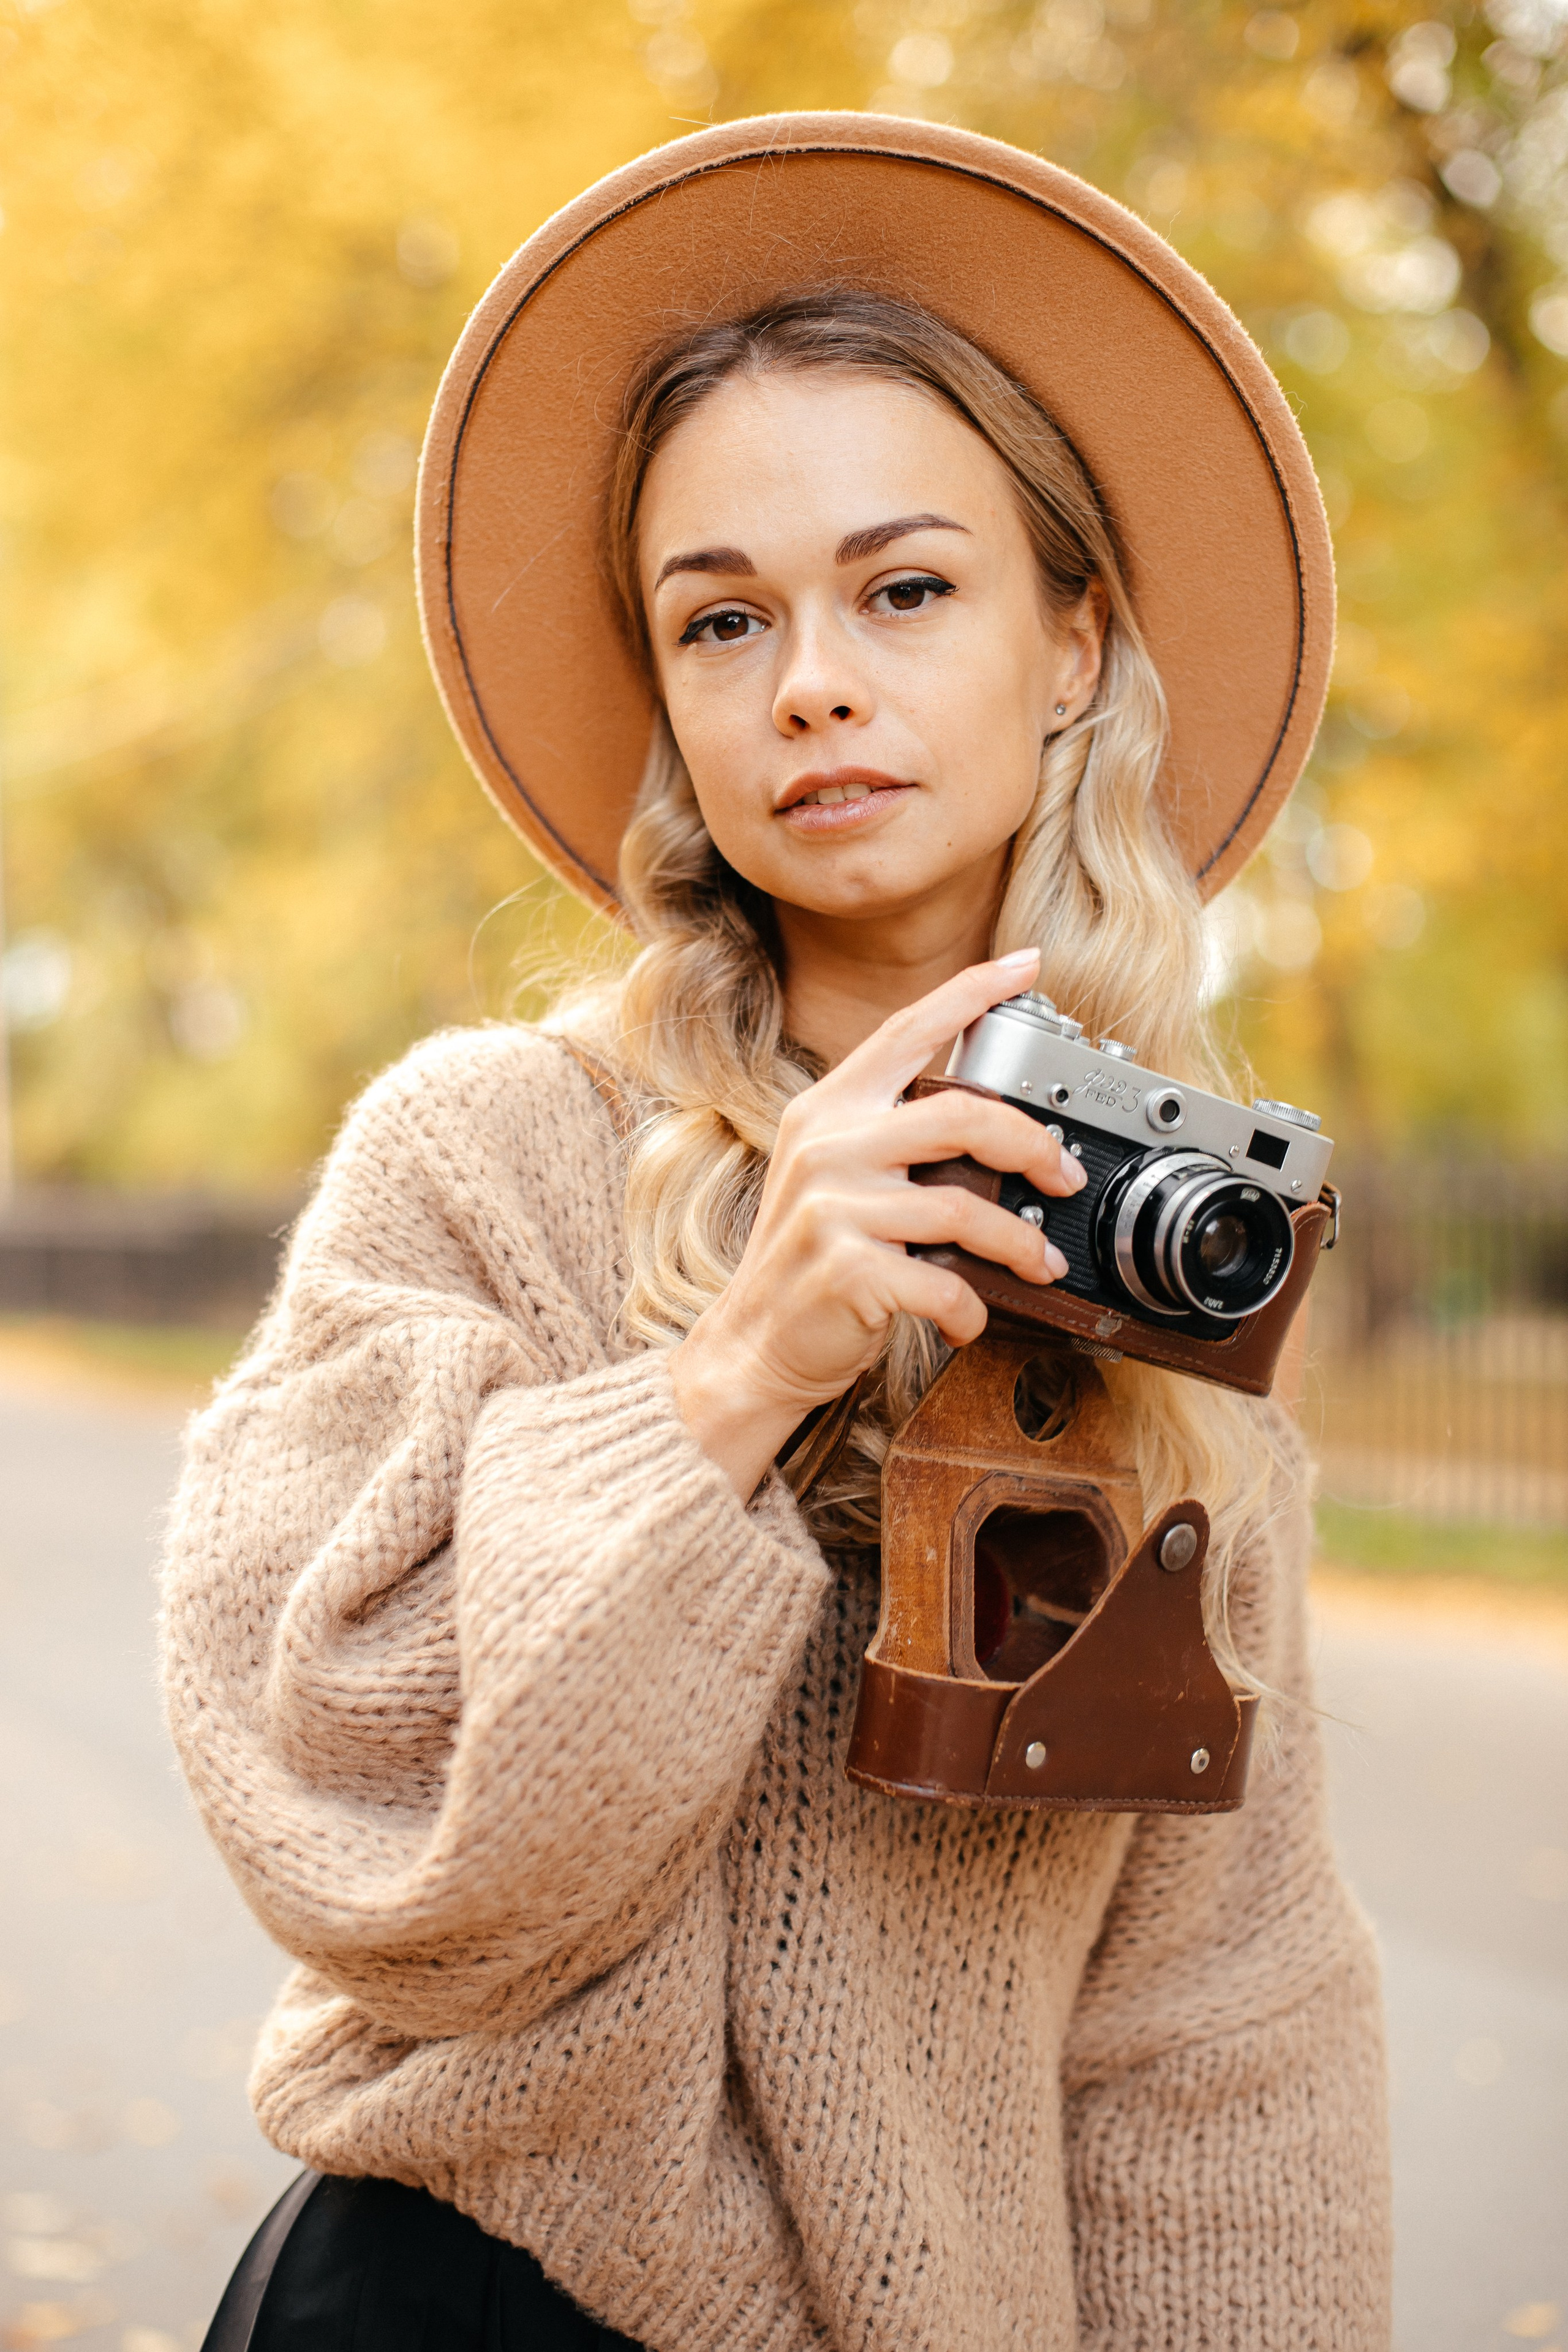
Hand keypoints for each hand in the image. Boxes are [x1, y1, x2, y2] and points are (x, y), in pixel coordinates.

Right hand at [667, 947, 1088, 1498]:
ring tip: (1038, 1264)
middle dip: (1034, 1145)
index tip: (1026, 965)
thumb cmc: (809, 1264)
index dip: (971, 991)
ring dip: (1019, 1243)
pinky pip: (943, 1280)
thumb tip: (989, 1124)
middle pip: (962, 1114)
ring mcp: (833, 1206)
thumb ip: (891, 1138)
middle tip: (1063, 1176)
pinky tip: (968, 1317)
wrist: (751, 1345)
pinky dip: (970, 1307)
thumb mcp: (836, 1178)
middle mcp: (827, 1146)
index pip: (907, 1031)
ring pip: (964, 1205)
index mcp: (827, 1110)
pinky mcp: (846, 1268)